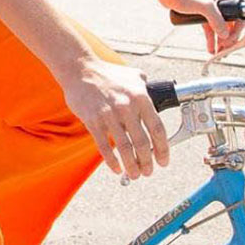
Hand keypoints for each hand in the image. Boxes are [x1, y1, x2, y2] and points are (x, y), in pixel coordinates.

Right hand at [60, 57, 170, 181]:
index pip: (157, 129)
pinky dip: (112, 161)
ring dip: (132, 165)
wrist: (80, 70)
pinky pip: (104, 146)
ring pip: (125, 148)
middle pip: (142, 143)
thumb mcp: (134, 76)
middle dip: (147, 162)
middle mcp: (127, 107)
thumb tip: (160, 97)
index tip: (163, 161)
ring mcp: (109, 115)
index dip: (163, 149)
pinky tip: (116, 168)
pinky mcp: (93, 121)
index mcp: (141, 97)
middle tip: (148, 171)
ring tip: (135, 174)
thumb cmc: (108, 73)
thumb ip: (147, 88)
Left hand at [160, 0, 237, 53]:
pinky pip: (210, 29)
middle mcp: (222, 4)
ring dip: (220, 42)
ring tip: (217, 54)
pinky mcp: (203, 15)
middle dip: (228, 40)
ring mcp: (213, 10)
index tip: (228, 44)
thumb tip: (225, 35)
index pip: (238, 19)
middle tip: (223, 53)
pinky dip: (211, 39)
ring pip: (220, 29)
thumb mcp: (204, 7)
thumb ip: (216, 20)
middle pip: (231, 26)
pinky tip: (210, 49)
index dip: (235, 33)